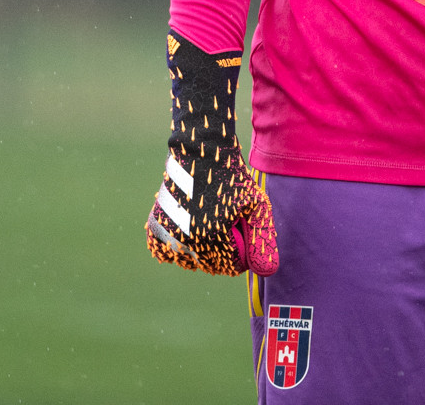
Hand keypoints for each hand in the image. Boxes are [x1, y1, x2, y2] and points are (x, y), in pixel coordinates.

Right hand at [145, 30, 278, 276]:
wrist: (203, 151)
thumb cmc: (233, 177)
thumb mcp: (256, 205)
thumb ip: (262, 239)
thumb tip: (268, 273)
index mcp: (214, 239)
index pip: (232, 267)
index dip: (241, 251)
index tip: (241, 229)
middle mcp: (188, 241)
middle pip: (211, 266)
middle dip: (222, 250)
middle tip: (226, 220)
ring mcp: (169, 233)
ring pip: (188, 261)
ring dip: (199, 250)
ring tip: (208, 222)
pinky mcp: (156, 224)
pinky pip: (162, 251)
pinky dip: (172, 247)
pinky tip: (186, 230)